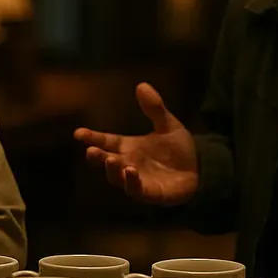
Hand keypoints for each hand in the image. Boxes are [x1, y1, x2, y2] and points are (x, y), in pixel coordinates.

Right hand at [74, 83, 198, 205]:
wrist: (199, 169)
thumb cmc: (178, 149)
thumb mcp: (168, 125)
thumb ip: (154, 108)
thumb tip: (142, 85)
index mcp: (129, 146)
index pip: (106, 141)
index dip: (92, 137)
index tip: (78, 133)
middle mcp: (128, 163)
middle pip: (106, 161)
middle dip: (97, 157)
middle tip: (91, 151)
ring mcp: (137, 180)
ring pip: (117, 178)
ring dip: (112, 170)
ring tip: (111, 160)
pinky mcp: (150, 192)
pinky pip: (136, 190)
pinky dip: (131, 182)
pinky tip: (131, 172)